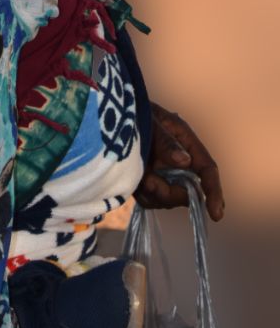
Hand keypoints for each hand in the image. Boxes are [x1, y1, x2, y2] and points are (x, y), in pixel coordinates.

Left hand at [135, 103, 224, 220]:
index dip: (213, 191)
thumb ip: (165, 142)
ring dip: (153, 192)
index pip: (207, 169)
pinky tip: (133, 179)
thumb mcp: (150, 122)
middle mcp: (179, 161)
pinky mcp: (149, 182)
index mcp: (186, 142)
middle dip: (170, 192)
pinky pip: (151, 200)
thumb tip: (185, 161)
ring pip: (169, 198)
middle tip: (148, 181)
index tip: (216, 214)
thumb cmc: (134, 112)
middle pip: (187, 190)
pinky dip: (143, 194)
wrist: (111, 115)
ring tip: (137, 172)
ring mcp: (164, 173)